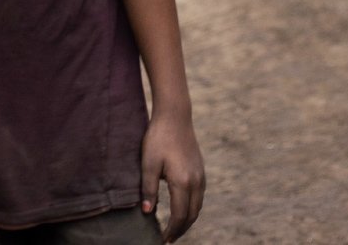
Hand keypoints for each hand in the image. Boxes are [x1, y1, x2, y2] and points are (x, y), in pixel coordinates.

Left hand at [140, 111, 205, 241]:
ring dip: (187, 220)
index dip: (172, 231)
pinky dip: (191, 208)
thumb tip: (147, 212)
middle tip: (169, 238)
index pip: (180, 216)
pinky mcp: (201, 170)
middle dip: (181, 229)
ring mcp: (201, 176)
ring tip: (175, 227)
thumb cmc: (158, 138)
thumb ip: (148, 189)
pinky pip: (199, 197)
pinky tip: (182, 208)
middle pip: (191, 215)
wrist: (175, 116)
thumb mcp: (148, 163)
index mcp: (183, 183)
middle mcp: (196, 183)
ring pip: (197, 207)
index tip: (163, 240)